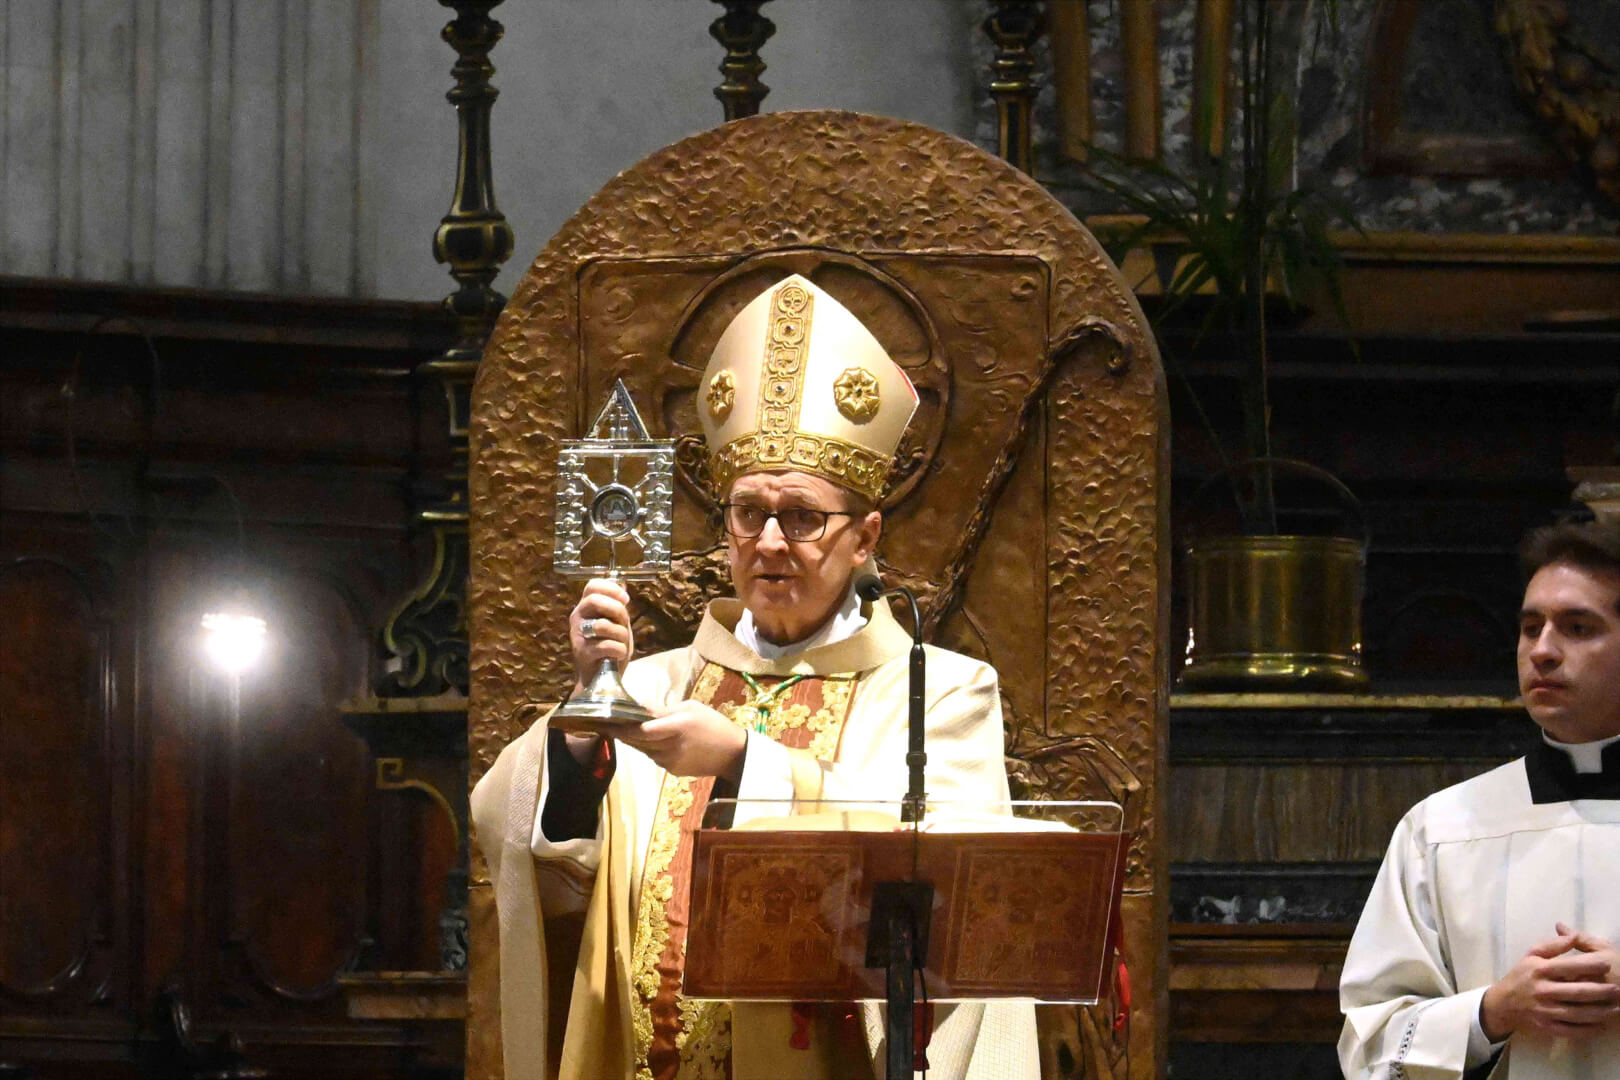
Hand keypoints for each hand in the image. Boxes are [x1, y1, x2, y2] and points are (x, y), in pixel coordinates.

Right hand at [570, 579, 633, 690]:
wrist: (599, 677)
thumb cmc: (608, 648)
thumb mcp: (615, 624)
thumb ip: (616, 607)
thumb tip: (622, 585)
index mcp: (585, 608)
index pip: (592, 586)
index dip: (611, 588)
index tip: (626, 599)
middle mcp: (577, 618)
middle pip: (594, 600)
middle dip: (617, 610)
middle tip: (624, 622)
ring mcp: (578, 635)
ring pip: (604, 625)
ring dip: (621, 634)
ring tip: (621, 642)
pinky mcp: (583, 652)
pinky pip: (608, 645)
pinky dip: (620, 650)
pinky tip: (619, 654)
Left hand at [616, 700, 746, 781]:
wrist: (733, 753)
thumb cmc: (713, 724)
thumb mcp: (691, 708)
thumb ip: (663, 710)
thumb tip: (639, 708)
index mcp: (678, 727)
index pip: (642, 730)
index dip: (622, 727)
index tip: (606, 720)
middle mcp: (672, 747)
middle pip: (638, 741)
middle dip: (621, 733)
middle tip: (606, 724)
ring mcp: (672, 762)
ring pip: (643, 751)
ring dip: (634, 741)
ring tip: (625, 730)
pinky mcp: (673, 771)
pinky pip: (654, 758)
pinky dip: (649, 749)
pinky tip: (652, 741)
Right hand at [1480, 929, 1619, 1040]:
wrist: (1503, 1004)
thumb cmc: (1521, 976)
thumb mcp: (1532, 955)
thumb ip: (1552, 945)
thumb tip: (1572, 936)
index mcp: (1538, 970)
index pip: (1566, 967)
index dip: (1588, 966)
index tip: (1606, 964)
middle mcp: (1542, 990)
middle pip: (1575, 992)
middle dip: (1599, 991)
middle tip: (1617, 990)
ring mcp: (1545, 1011)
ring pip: (1577, 1013)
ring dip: (1599, 1012)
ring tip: (1616, 1008)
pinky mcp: (1547, 1027)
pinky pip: (1571, 1030)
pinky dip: (1588, 1029)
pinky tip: (1601, 1025)